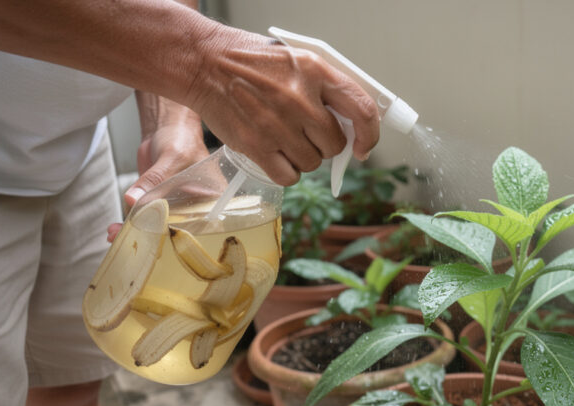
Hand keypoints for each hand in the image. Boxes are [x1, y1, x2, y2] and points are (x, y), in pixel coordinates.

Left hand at [108, 94, 209, 241]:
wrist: (167, 127)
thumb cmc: (182, 138)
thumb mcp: (171, 157)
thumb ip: (154, 180)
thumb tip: (133, 199)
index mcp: (211, 200)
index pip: (196, 225)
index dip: (176, 236)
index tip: (154, 241)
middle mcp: (195, 207)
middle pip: (175, 229)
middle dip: (151, 237)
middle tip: (129, 239)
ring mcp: (175, 206)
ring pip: (157, 225)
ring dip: (136, 231)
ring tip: (116, 234)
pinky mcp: (157, 202)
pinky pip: (145, 215)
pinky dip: (130, 221)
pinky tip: (116, 228)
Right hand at [186, 29, 379, 185]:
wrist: (204, 64)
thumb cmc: (250, 62)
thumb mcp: (296, 60)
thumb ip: (324, 88)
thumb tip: (350, 122)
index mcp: (315, 71)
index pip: (361, 109)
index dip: (368, 134)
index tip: (363, 146)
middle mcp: (300, 99)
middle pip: (334, 144)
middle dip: (324, 144)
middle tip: (305, 132)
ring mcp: (278, 125)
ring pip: (312, 162)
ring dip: (302, 157)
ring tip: (283, 137)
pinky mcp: (257, 146)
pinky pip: (288, 176)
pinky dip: (285, 172)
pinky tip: (274, 154)